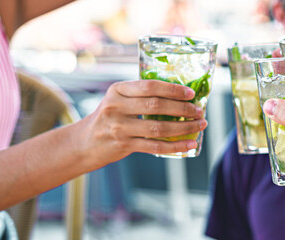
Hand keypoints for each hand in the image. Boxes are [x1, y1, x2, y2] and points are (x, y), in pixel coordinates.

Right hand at [75, 80, 206, 166]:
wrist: (84, 142)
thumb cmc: (110, 118)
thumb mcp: (118, 100)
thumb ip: (141, 96)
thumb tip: (180, 96)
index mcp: (117, 90)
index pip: (149, 86)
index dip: (172, 89)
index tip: (191, 93)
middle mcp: (116, 107)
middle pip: (156, 106)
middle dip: (183, 109)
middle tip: (199, 111)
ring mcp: (119, 128)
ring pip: (158, 128)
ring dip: (184, 127)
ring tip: (199, 125)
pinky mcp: (124, 145)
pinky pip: (155, 147)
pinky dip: (175, 146)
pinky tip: (189, 144)